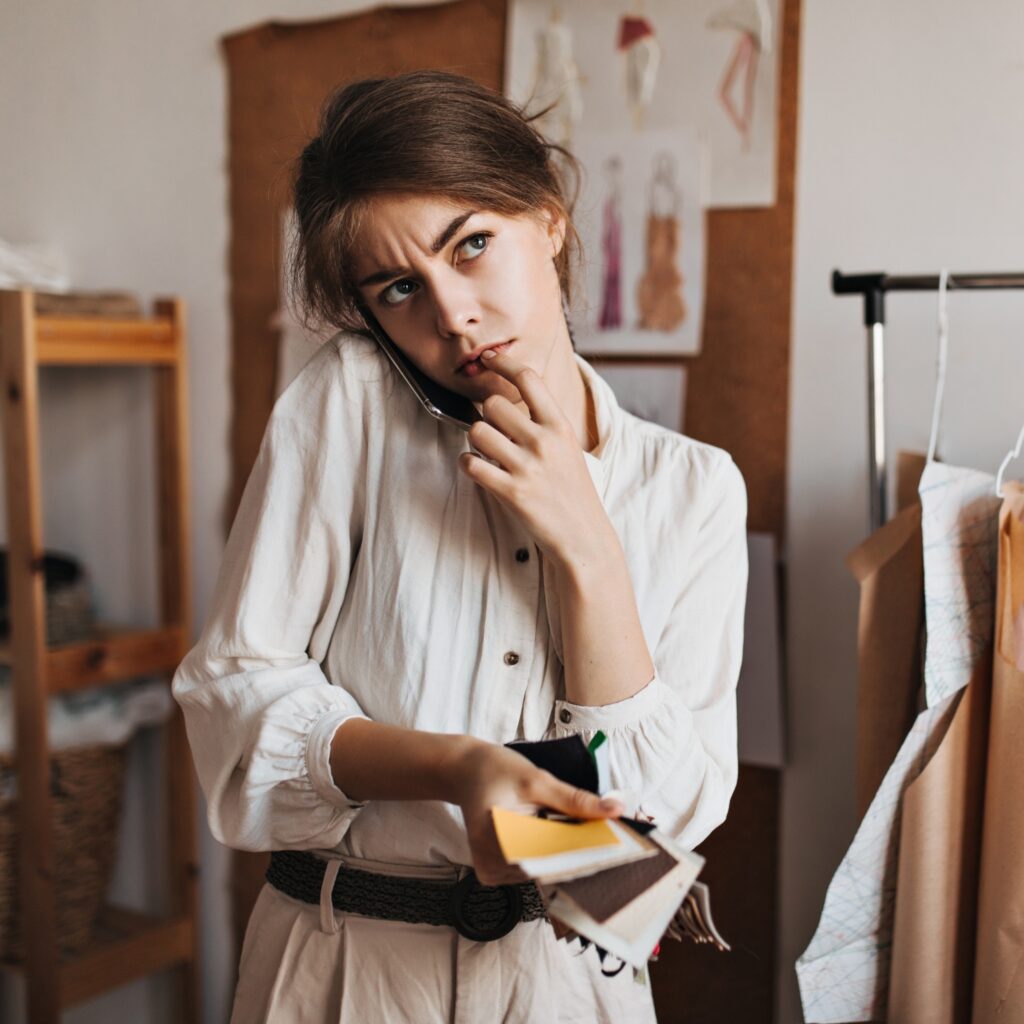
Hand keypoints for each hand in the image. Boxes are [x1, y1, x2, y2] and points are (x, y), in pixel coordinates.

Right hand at [450, 740, 622, 886]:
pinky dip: (549, 856)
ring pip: (541, 872)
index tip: (614, 848)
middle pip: (546, 868)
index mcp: (495, 838)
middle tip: (609, 838)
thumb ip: (575, 799)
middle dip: (578, 854)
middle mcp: (490, 864)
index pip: (548, 858)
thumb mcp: (537, 779)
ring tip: (586, 836)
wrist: (465, 771)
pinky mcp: (495, 872)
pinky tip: (561, 839)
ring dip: (564, 856)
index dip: (582, 854)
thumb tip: (614, 809)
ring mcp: (491, 872)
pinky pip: (531, 870)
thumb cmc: (497, 770)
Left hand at [456, 347, 616, 567]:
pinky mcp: (511, 492)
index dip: (502, 363)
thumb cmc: (573, 493)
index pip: (528, 379)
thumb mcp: (569, 449)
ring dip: (476, 441)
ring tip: (488, 454)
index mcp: (561, 427)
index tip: (488, 359)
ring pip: (477, 431)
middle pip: (493, 404)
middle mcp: (544, 442)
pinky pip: (471, 464)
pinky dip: (469, 465)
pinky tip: (480, 470)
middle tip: (495, 434)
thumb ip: (543, 425)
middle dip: (487, 417)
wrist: (584, 537)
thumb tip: (506, 402)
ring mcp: (527, 467)